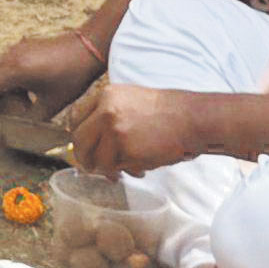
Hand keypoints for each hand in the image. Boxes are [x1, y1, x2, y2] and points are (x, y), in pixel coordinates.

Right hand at [0, 25, 105, 126]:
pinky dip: (3, 78)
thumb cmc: (74, 75)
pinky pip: (2, 63)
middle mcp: (10, 56)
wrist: (89, 47)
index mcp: (16, 69)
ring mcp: (15, 49)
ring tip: (14, 102)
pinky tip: (23, 90)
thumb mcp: (53, 104)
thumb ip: (32, 119)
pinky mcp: (21, 47)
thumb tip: (18, 129)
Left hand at [68, 82, 207, 178]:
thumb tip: (88, 141)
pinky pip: (117, 167)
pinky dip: (128, 172)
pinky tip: (142, 169)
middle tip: (94, 168)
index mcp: (106, 95)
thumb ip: (109, 115)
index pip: (75, 117)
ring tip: (128, 170)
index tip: (84, 147)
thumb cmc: (168, 113)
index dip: (78, 135)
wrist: (193, 119)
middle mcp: (105, 110)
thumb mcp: (132, 101)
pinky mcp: (126, 148)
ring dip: (110, 169)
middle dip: (86, 158)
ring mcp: (114, 129)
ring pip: (98, 159)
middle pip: (79, 140)